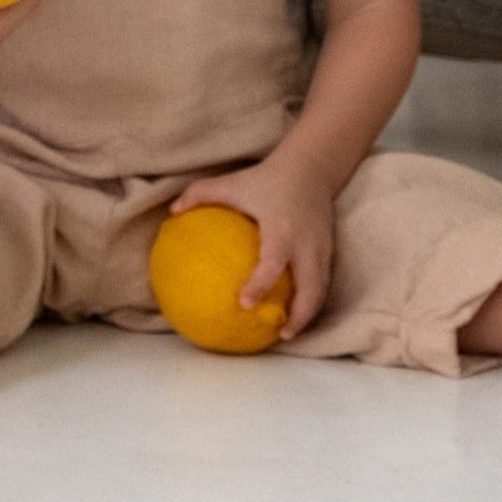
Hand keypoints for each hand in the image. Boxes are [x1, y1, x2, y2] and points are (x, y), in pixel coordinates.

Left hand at [172, 151, 336, 339]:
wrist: (310, 167)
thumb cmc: (266, 178)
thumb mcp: (232, 182)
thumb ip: (200, 194)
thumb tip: (172, 211)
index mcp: (281, 229)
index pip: (272, 262)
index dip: (259, 285)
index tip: (244, 304)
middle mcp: (306, 243)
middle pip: (311, 288)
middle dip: (299, 316)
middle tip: (280, 335)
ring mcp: (321, 249)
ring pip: (321, 291)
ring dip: (308, 315)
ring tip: (288, 332)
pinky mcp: (329, 251)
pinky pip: (324, 282)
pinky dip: (313, 301)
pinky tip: (296, 313)